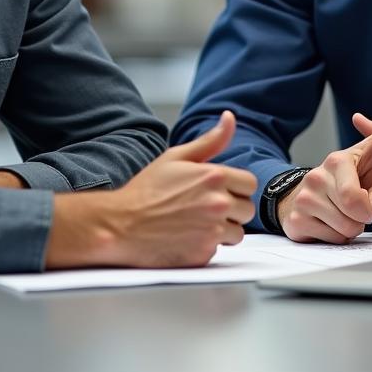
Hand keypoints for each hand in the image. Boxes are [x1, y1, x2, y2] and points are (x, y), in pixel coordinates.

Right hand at [46, 111, 256, 268]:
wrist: (121, 224)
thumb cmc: (147, 190)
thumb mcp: (176, 157)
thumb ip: (210, 140)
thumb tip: (229, 118)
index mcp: (214, 176)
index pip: (250, 184)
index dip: (235, 187)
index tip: (219, 190)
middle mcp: (218, 203)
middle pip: (247, 210)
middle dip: (231, 209)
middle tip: (204, 207)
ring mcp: (212, 230)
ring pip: (237, 232)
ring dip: (222, 229)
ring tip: (195, 222)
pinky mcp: (204, 254)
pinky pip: (218, 249)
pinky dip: (206, 245)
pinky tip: (186, 237)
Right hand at [277, 98, 371, 243]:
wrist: (305, 195)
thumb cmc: (348, 177)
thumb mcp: (371, 155)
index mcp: (338, 160)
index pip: (356, 190)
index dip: (370, 197)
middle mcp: (317, 176)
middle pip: (357, 212)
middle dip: (364, 214)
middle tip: (359, 206)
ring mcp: (305, 198)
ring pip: (346, 228)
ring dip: (352, 227)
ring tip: (344, 213)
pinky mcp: (296, 220)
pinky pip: (333, 239)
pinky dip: (336, 236)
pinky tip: (329, 222)